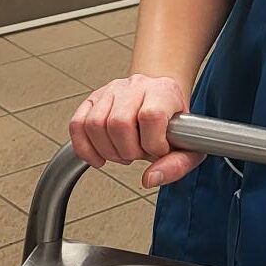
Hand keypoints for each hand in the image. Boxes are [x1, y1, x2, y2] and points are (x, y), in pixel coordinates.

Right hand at [68, 74, 196, 188]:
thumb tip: (150, 179)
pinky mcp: (93, 99)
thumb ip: (178, 165)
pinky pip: (77, 125)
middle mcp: (136, 86)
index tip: (158, 151)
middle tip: (138, 154)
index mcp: (163, 91)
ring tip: (123, 152)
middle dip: (128, 151)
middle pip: (119, 123)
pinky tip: (99, 157)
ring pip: (95, 124)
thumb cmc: (173, 123)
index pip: (151, 116)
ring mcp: (112, 90)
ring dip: (108, 150)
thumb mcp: (189, 145)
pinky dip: (84, 148)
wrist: (161, 98)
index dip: (153, 143)